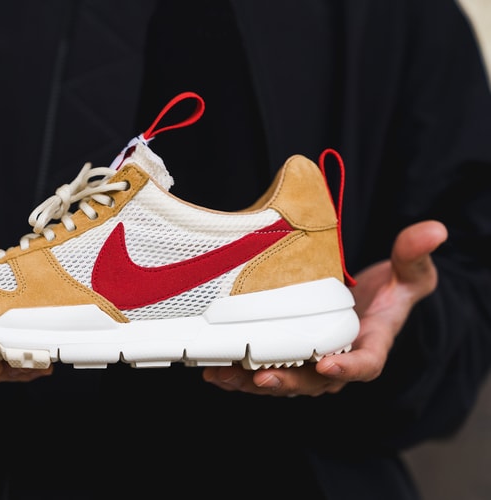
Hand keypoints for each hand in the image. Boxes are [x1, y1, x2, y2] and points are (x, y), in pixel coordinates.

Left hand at [202, 220, 447, 396]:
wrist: (366, 298)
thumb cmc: (390, 290)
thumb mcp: (409, 272)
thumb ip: (414, 255)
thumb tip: (433, 229)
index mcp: (371, 343)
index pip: (365, 364)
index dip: (348, 368)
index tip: (328, 364)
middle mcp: (340, 360)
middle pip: (315, 382)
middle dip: (288, 382)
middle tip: (262, 376)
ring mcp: (312, 363)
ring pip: (285, 381)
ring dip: (253, 383)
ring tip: (224, 376)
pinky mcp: (290, 357)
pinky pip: (266, 371)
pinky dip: (240, 375)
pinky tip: (216, 371)